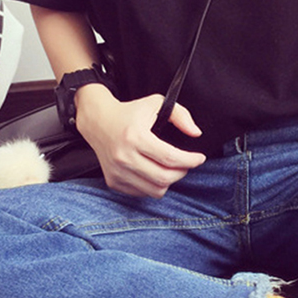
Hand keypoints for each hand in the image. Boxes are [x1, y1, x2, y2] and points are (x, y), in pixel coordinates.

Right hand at [75, 86, 205, 198]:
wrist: (98, 121)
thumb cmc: (130, 112)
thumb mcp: (156, 103)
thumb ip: (181, 115)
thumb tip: (196, 133)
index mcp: (135, 136)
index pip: (169, 157)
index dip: (190, 160)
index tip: (200, 158)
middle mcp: (124, 156)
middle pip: (164, 177)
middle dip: (182, 172)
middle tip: (187, 164)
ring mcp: (117, 172)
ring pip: (155, 190)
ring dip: (170, 181)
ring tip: (171, 168)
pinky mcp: (113, 181)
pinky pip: (142, 193)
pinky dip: (153, 186)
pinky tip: (155, 172)